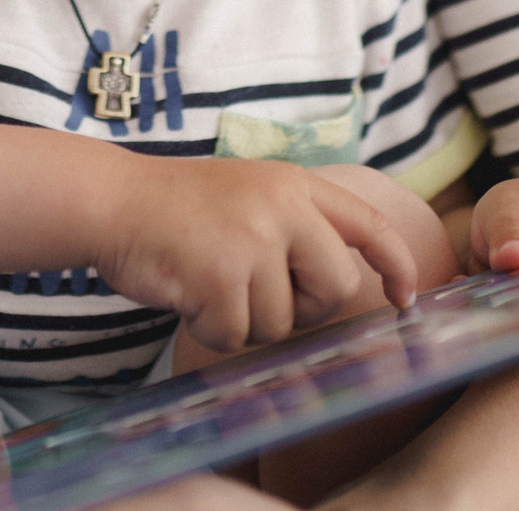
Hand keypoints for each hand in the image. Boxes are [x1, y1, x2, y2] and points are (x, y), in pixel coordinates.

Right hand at [94, 159, 417, 352]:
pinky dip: (210, 328)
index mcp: (295, 185)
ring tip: (208, 280)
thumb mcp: (251, 193)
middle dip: (305, 308)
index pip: (370, 225)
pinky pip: (235, 334)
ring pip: (280, 323)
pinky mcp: (220, 276)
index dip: (397, 264)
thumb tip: (339, 286)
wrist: (112, 201)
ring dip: (243, 319)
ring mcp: (252, 241)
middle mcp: (283, 208)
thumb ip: (297, 224)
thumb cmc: (178, 207)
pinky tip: (188, 295)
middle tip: (259, 293)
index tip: (405, 297)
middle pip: (335, 289)